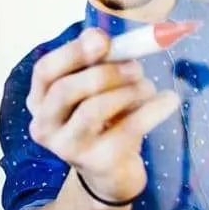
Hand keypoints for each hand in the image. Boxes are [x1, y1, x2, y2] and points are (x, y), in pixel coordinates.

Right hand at [26, 28, 179, 204]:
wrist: (110, 174)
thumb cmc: (101, 122)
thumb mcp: (93, 92)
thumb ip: (94, 64)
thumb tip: (99, 36)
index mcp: (39, 102)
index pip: (44, 72)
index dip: (71, 52)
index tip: (102, 39)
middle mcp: (45, 126)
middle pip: (65, 90)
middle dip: (104, 72)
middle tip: (135, 67)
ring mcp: (68, 147)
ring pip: (94, 109)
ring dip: (128, 90)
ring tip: (147, 85)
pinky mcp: (98, 162)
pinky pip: (129, 128)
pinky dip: (154, 109)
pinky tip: (169, 100)